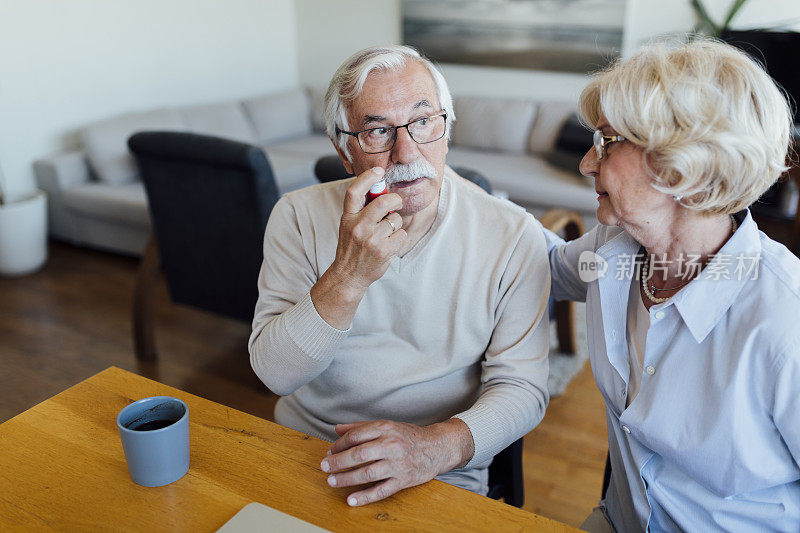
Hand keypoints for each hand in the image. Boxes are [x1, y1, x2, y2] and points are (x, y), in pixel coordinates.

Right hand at [310, 167, 405, 328]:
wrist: (348, 275)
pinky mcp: (383, 251)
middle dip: (395, 200)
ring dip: (396, 224)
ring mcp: (371, 239)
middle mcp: (358, 226)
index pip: (354, 191)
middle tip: (396, 203)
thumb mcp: (349, 225)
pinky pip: (401, 235)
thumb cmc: (351, 247)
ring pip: (396, 220)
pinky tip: (389, 245)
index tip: (378, 171)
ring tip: (387, 233)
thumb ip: (362, 209)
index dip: (367, 178)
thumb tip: (381, 189)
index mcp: (347, 217)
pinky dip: (399, 238)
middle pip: (383, 202)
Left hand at [319, 419, 473, 505]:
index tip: (330, 451)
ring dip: (347, 479)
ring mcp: (397, 464)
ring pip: (367, 473)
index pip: (356, 436)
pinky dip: (365, 496)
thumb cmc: (409, 436)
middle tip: (324, 467)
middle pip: (359, 455)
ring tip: (332, 481)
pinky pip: (381, 490)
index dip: (339, 445)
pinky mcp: (403, 480)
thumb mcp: (387, 426)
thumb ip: (361, 427)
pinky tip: (351, 499)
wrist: (437, 447)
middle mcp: (391, 445)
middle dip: (338, 462)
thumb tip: (337, 429)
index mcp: (385, 428)